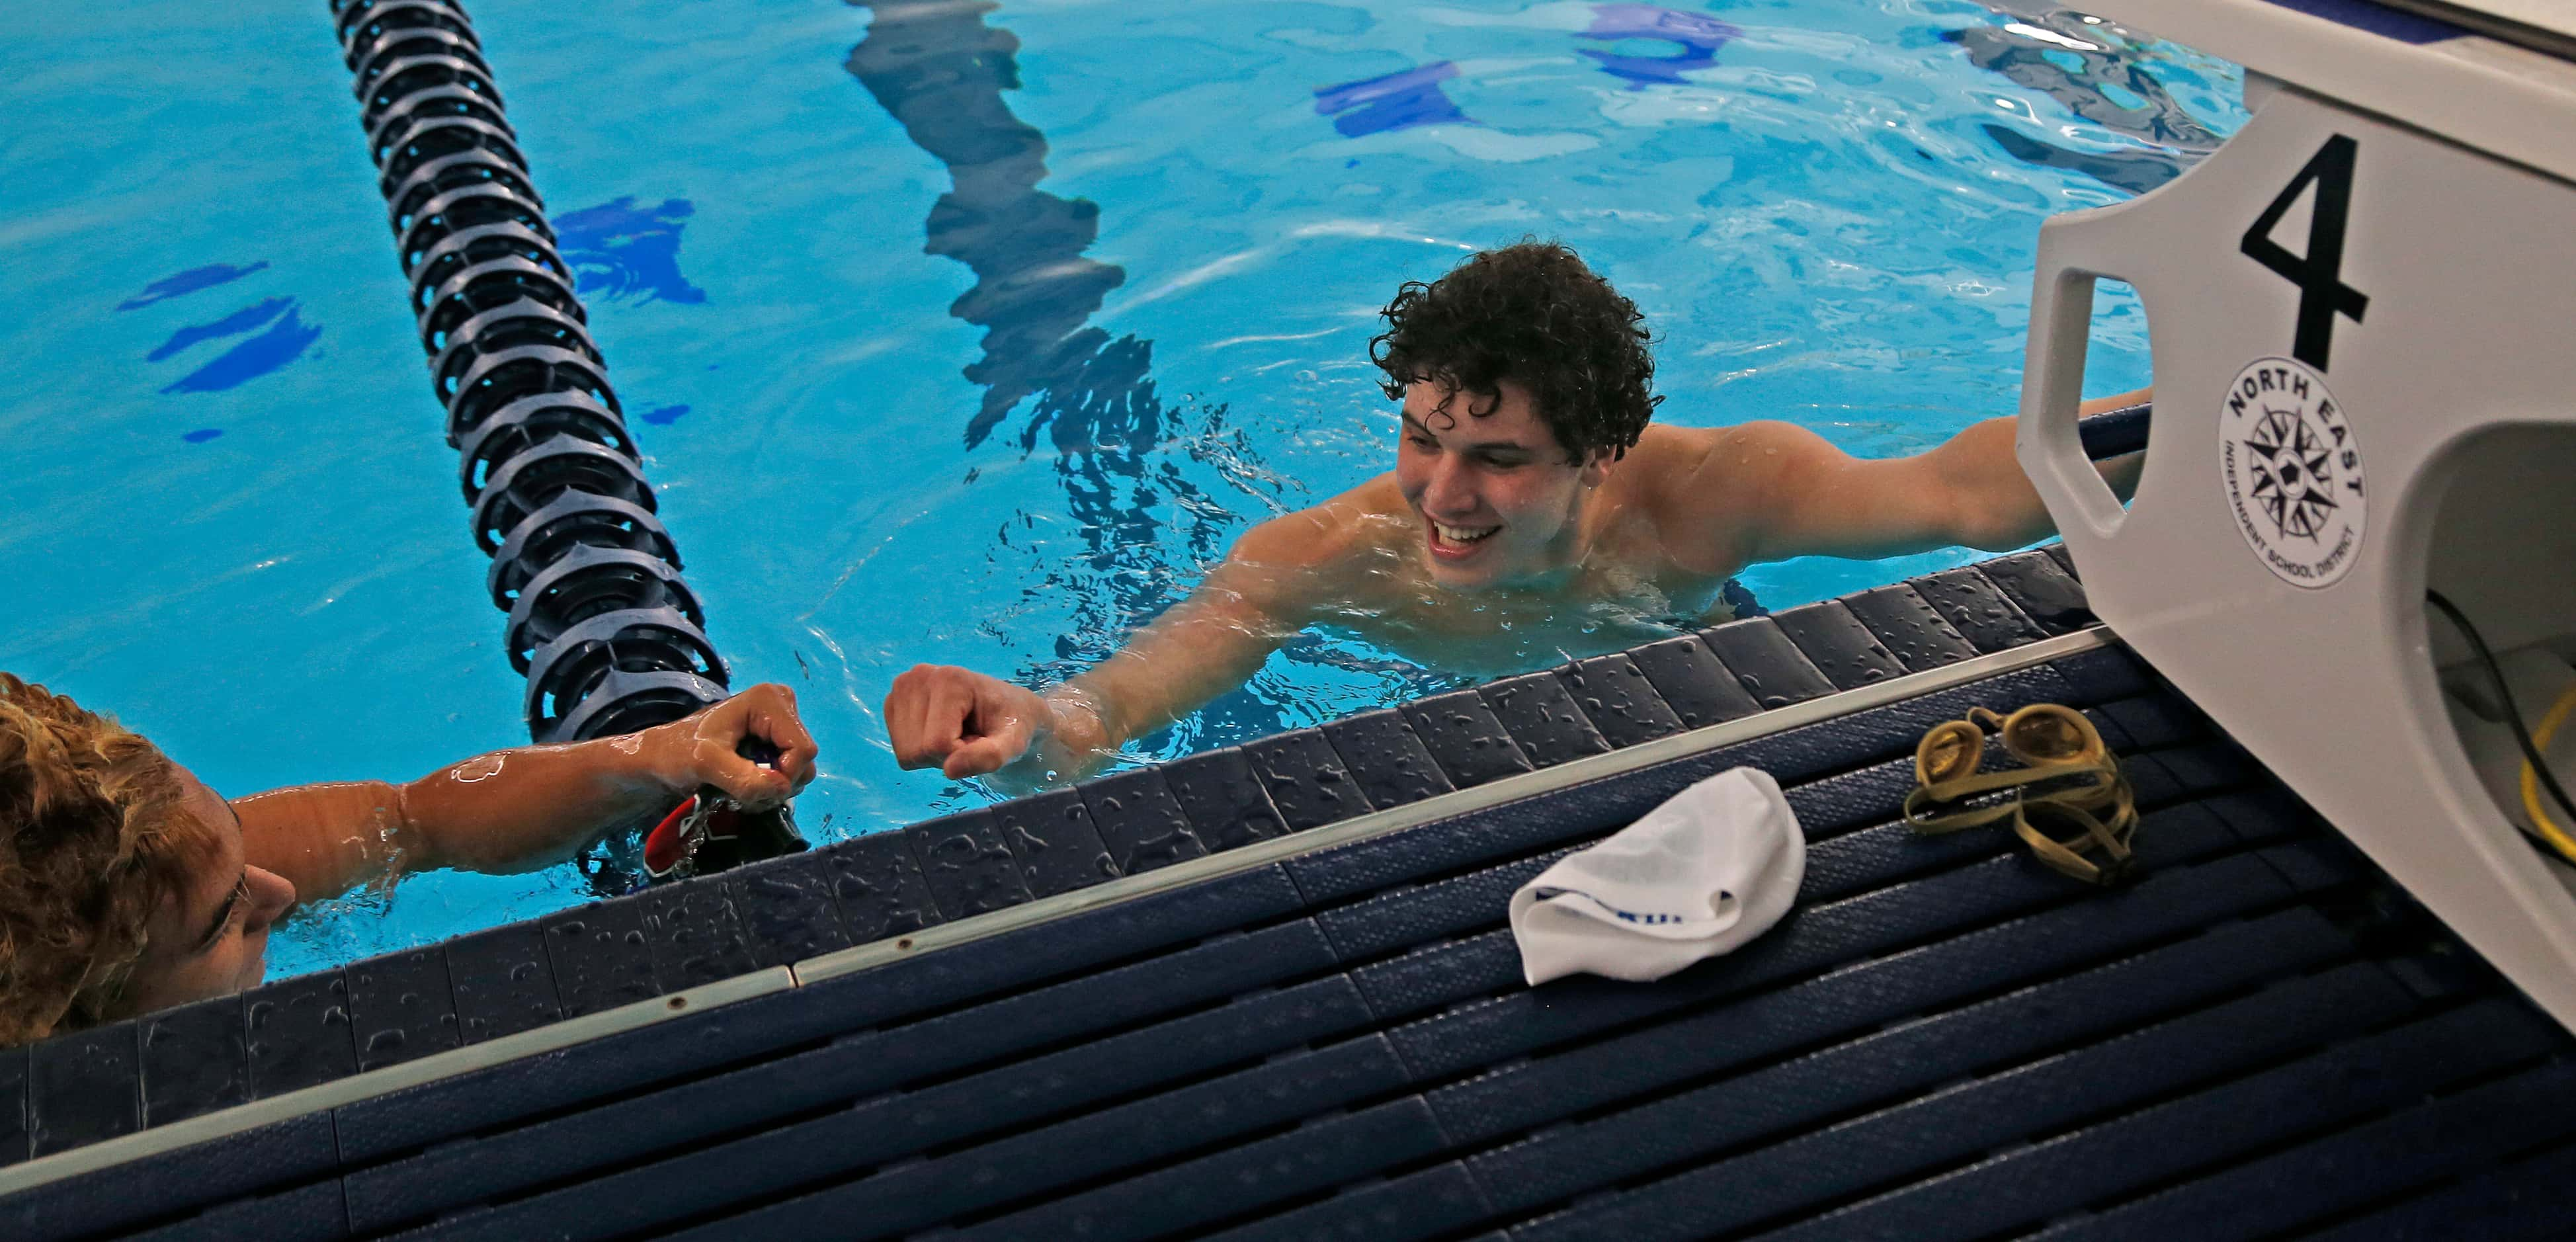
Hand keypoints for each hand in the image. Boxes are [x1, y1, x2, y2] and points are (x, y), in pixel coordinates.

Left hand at [653, 683, 818, 810]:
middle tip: (744, 789)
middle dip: (778, 782)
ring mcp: (780, 721)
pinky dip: (770, 785)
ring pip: (799, 769)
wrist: (663, 756)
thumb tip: (782, 787)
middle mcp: (782, 704)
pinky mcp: (776, 737)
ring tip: (740, 787)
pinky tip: (746, 782)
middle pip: (803, 759)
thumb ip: (743, 778)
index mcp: (768, 700)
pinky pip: (789, 770)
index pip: (802, 748)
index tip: (754, 787)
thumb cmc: (678, 753)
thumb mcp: (706, 764)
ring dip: (773, 787)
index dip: (784, 775)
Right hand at [885, 664, 1050, 778]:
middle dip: (946, 755)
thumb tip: (950, 770)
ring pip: (906, 753)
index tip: (981, 740)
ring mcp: (903, 688)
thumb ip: (989, 756)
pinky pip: (900, 750)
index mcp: (949, 679)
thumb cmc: (1012, 725)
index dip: (962, 754)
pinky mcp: (894, 702)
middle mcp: (919, 676)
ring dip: (934, 754)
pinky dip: (922, 750)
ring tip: (959, 734)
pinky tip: (942, 732)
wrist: (1007, 712)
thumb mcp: (1013, 744)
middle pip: (917, 750)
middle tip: (970, 738)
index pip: (937, 744)